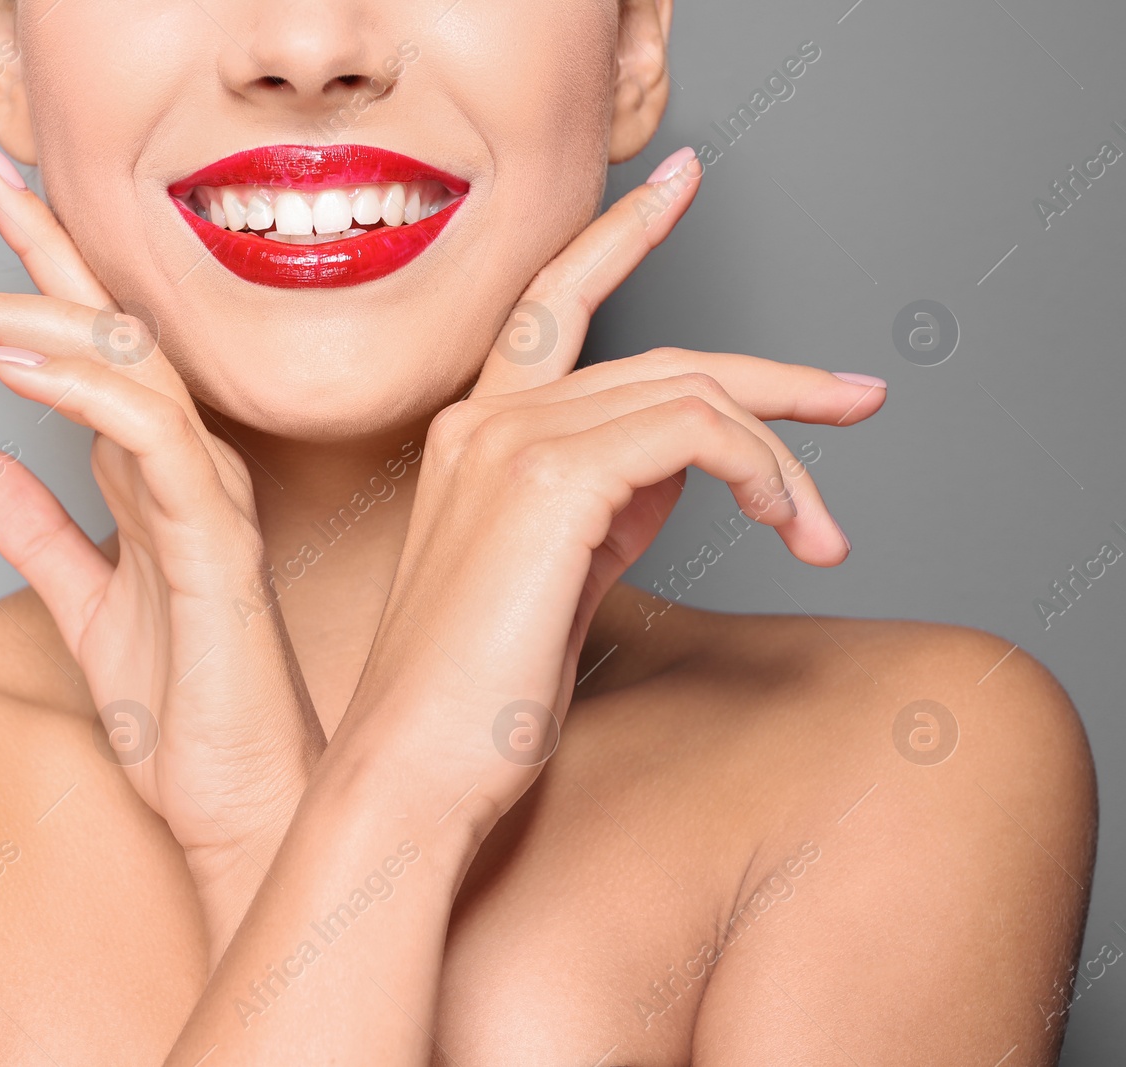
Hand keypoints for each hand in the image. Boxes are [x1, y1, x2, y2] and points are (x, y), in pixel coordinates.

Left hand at [0, 147, 323, 954]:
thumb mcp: (85, 612)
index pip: (93, 343)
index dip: (38, 261)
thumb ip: (38, 535)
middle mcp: (188, 462)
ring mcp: (207, 494)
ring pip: (123, 360)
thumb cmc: (189, 717)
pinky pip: (152, 435)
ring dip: (13, 323)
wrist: (244, 806)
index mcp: (157, 470)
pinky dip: (80, 389)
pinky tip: (7, 367)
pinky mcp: (216, 540)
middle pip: (106, 325)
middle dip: (13, 262)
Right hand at [335, 150, 885, 831]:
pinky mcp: (552, 476)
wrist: (412, 771)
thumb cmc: (475, 701)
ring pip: (693, 390)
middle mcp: (484, 418)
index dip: (620, 236)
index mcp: (472, 436)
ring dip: (783, 454)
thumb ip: (607, 505)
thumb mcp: (554, 580)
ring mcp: (511, 439)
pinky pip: (699, 430)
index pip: (555, 306)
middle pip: (661, 353)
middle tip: (857, 396)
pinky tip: (783, 522)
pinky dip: (763, 469)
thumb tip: (686, 468)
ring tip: (821, 531)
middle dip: (774, 376)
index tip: (676, 187)